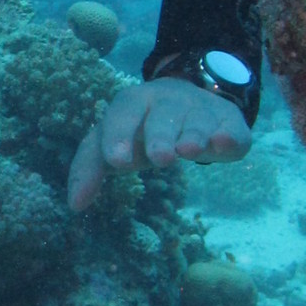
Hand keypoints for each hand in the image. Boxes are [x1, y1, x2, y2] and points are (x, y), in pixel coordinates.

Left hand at [68, 78, 249, 212]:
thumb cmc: (139, 131)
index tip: (117, 161)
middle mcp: (167, 101)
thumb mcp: (110, 144)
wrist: (187, 100)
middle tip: (160, 159)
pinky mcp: (228, 121)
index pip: (122, 113)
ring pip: (197, 119)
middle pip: (162, 114)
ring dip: (194, 134)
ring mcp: (200, 109)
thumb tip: (75, 205)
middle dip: (160, 135)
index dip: (118, 135)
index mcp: (133, 103)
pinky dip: (229, 135)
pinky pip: (231, 126)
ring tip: (189, 151)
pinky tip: (225, 143)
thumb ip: (88, 169)